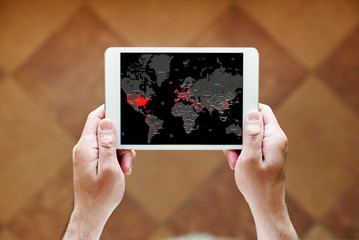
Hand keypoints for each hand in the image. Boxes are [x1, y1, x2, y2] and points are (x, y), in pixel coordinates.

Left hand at [63, 105, 135, 239]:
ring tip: (124, 170)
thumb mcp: (110, 167)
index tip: (123, 110)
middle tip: (126, 159)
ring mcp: (88, 155)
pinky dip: (117, 159)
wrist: (92, 214)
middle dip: (121, 142)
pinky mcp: (93, 162)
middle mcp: (85, 149)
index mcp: (86, 147)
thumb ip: (108, 143)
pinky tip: (121, 171)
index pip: (95, 118)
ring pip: (110, 143)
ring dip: (121, 154)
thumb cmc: (101, 195)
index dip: (109, 111)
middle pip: (107, 132)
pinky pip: (108, 153)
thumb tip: (106, 121)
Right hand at [224, 104, 297, 239]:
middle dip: (239, 136)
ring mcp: (271, 148)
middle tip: (234, 153)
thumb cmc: (257, 185)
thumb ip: (251, 134)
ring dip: (238, 148)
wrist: (266, 206)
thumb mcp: (249, 158)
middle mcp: (275, 140)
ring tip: (237, 163)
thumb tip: (253, 112)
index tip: (234, 121)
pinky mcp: (266, 155)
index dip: (247, 111)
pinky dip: (242, 154)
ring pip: (249, 137)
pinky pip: (251, 147)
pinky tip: (240, 166)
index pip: (262, 111)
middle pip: (253, 125)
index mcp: (274, 138)